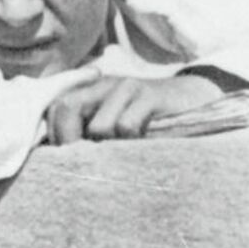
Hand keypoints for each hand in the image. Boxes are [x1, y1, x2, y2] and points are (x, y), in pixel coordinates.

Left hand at [43, 71, 224, 145]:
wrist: (194, 95)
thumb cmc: (148, 117)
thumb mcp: (115, 119)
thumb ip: (89, 129)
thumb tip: (61, 159)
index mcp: (90, 88)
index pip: (55, 107)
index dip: (55, 134)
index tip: (65, 160)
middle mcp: (103, 84)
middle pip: (67, 107)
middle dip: (71, 141)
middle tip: (86, 164)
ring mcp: (127, 87)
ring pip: (99, 125)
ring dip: (108, 148)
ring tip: (122, 155)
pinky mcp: (150, 96)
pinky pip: (128, 126)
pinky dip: (132, 144)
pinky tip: (143, 147)